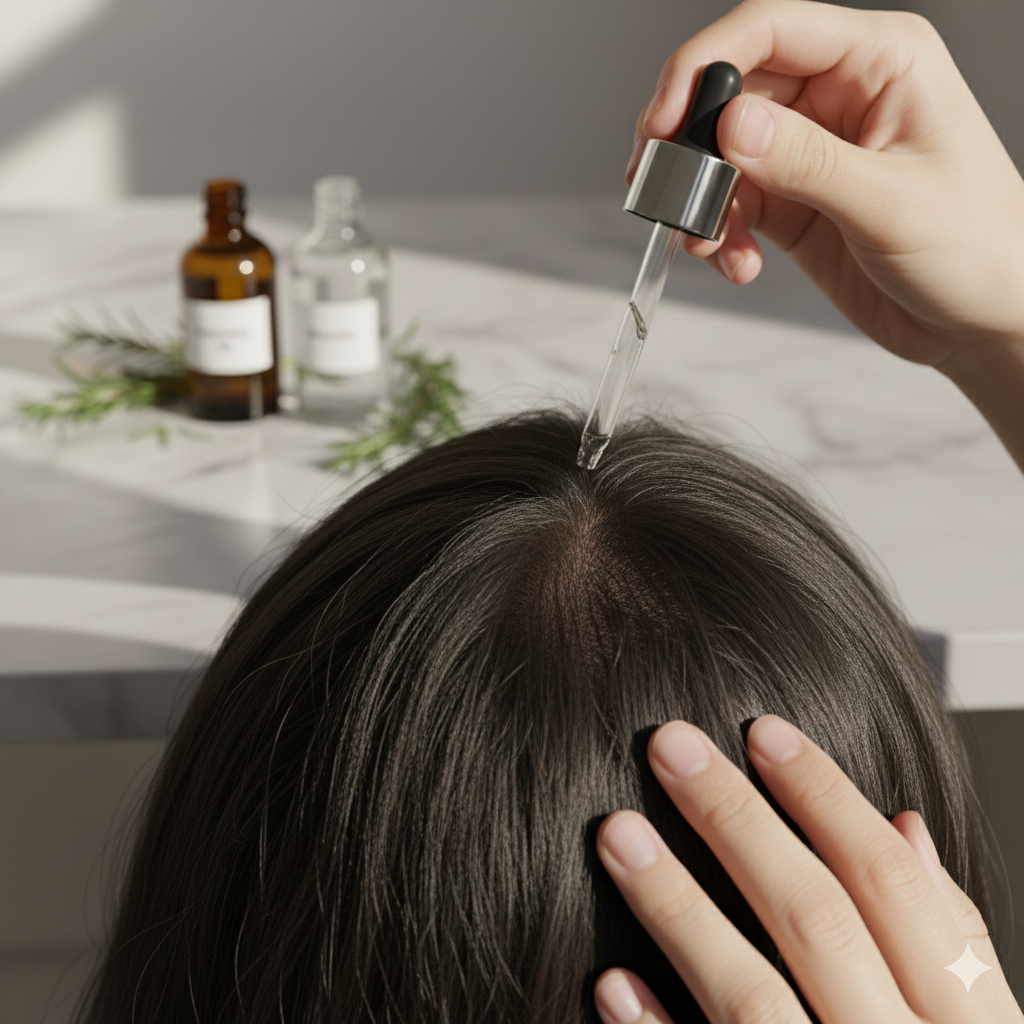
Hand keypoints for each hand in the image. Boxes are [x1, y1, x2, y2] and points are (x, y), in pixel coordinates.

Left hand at [594, 716, 1023, 1023]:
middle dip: (739, 822)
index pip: (899, 890)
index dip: (829, 800)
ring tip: (616, 833)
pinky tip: (614, 986)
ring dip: (679, 908)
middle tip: (669, 744)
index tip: (763, 731)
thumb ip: (954, 950)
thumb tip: (908, 827)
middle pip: (817, 921)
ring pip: (751, 1000)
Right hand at [628, 0, 1023, 371]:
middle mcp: (839, 96)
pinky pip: (732, 202)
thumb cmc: (976, 248)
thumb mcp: (891, 202)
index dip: (703, 68)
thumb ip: (807, 162)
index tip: (663, 121)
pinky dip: (719, 234)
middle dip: (690, 146)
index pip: (769, 31)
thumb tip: (731, 125)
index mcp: (879, 62)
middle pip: (731, 92)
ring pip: (721, 153)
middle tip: (662, 190)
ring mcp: (812, 150)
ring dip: (701, 201)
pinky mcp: (794, 200)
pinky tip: (737, 264)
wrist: (983, 320)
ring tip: (708, 245)